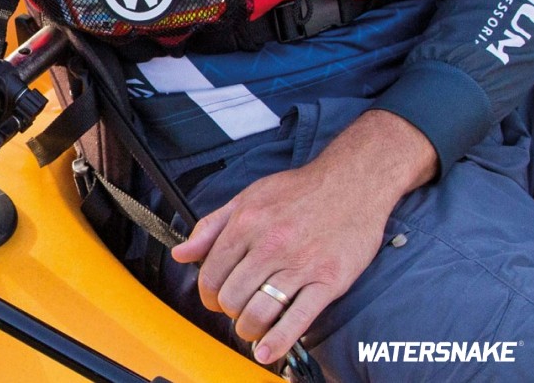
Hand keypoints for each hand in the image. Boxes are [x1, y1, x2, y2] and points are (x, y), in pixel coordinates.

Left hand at [172, 110, 437, 364]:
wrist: (352, 182)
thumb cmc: (299, 190)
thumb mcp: (247, 197)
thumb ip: (211, 227)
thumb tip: (181, 253)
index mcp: (247, 223)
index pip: (211, 273)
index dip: (207, 293)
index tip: (214, 298)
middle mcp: (271, 244)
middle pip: (232, 296)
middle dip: (228, 310)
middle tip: (235, 310)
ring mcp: (301, 264)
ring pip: (259, 311)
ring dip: (248, 328)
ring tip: (251, 326)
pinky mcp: (328, 280)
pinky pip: (298, 318)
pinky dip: (279, 341)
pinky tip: (267, 351)